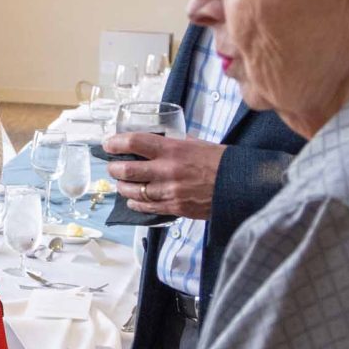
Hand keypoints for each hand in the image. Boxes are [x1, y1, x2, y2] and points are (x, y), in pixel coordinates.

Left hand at [104, 132, 222, 220]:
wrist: (239, 185)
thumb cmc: (221, 162)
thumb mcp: (196, 144)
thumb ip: (174, 143)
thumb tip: (158, 141)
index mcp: (172, 149)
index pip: (135, 142)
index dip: (116, 143)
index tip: (108, 143)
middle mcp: (167, 170)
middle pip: (126, 170)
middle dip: (114, 168)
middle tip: (112, 167)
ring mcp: (169, 191)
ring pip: (132, 191)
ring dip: (122, 187)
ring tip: (121, 183)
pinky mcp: (174, 207)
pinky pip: (146, 207)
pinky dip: (135, 203)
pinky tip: (132, 200)